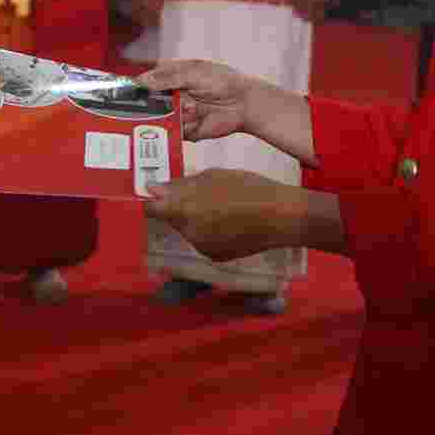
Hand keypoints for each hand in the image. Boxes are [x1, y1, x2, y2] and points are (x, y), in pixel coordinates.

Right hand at [135, 58, 255, 140]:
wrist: (245, 104)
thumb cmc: (223, 82)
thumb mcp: (194, 73)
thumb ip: (168, 78)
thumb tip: (142, 81)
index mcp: (173, 77)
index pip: (148, 81)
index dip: (137, 86)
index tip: (125, 90)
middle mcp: (174, 95)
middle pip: (150, 102)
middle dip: (149, 104)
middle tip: (148, 104)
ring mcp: (179, 113)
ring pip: (161, 118)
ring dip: (172, 114)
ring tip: (192, 108)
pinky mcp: (187, 129)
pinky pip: (174, 131)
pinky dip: (182, 126)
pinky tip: (197, 118)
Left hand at [143, 169, 338, 259]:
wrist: (282, 217)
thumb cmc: (249, 188)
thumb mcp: (213, 176)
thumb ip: (181, 185)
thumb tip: (152, 189)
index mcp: (186, 210)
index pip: (152, 209)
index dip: (154, 200)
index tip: (160, 192)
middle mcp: (189, 234)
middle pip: (171, 219)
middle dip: (179, 207)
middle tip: (201, 194)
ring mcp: (202, 248)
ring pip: (187, 230)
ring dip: (194, 218)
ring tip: (221, 206)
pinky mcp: (216, 257)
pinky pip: (202, 240)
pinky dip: (208, 231)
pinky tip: (229, 221)